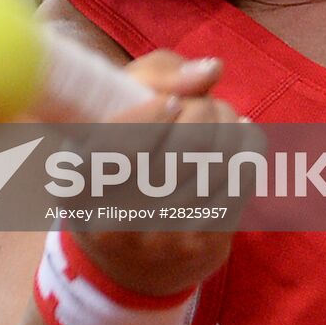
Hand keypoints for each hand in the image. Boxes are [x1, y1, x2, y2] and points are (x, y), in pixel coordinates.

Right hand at [70, 49, 249, 297]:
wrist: (133, 255)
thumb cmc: (119, 155)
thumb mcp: (110, 111)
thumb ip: (155, 76)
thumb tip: (212, 70)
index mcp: (80, 182)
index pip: (121, 145)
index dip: (153, 115)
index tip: (171, 101)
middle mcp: (117, 218)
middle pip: (185, 146)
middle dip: (203, 110)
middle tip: (201, 100)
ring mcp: (164, 237)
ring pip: (221, 161)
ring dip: (228, 125)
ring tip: (219, 114)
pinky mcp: (204, 245)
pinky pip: (241, 182)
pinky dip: (245, 149)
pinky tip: (235, 136)